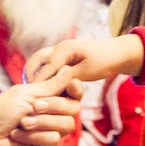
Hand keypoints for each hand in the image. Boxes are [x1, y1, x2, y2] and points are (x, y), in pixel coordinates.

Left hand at [0, 67, 83, 145]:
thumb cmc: (0, 113)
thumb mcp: (25, 93)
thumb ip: (50, 85)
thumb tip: (69, 69)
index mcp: (46, 97)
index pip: (72, 92)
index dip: (76, 88)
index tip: (71, 85)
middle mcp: (51, 114)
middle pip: (74, 108)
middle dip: (54, 106)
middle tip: (33, 107)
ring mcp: (49, 131)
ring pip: (66, 124)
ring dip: (41, 122)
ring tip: (21, 124)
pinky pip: (53, 139)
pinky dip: (34, 136)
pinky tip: (18, 137)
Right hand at [25, 35, 143, 82]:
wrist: (117, 53)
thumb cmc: (104, 62)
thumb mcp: (86, 72)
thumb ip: (69, 78)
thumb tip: (52, 87)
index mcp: (64, 50)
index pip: (46, 69)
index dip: (38, 84)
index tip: (30, 98)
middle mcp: (59, 48)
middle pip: (36, 60)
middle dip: (30, 75)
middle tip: (27, 92)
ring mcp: (60, 50)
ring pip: (40, 61)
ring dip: (34, 73)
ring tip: (31, 89)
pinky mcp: (63, 56)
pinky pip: (47, 63)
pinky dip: (42, 72)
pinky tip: (41, 86)